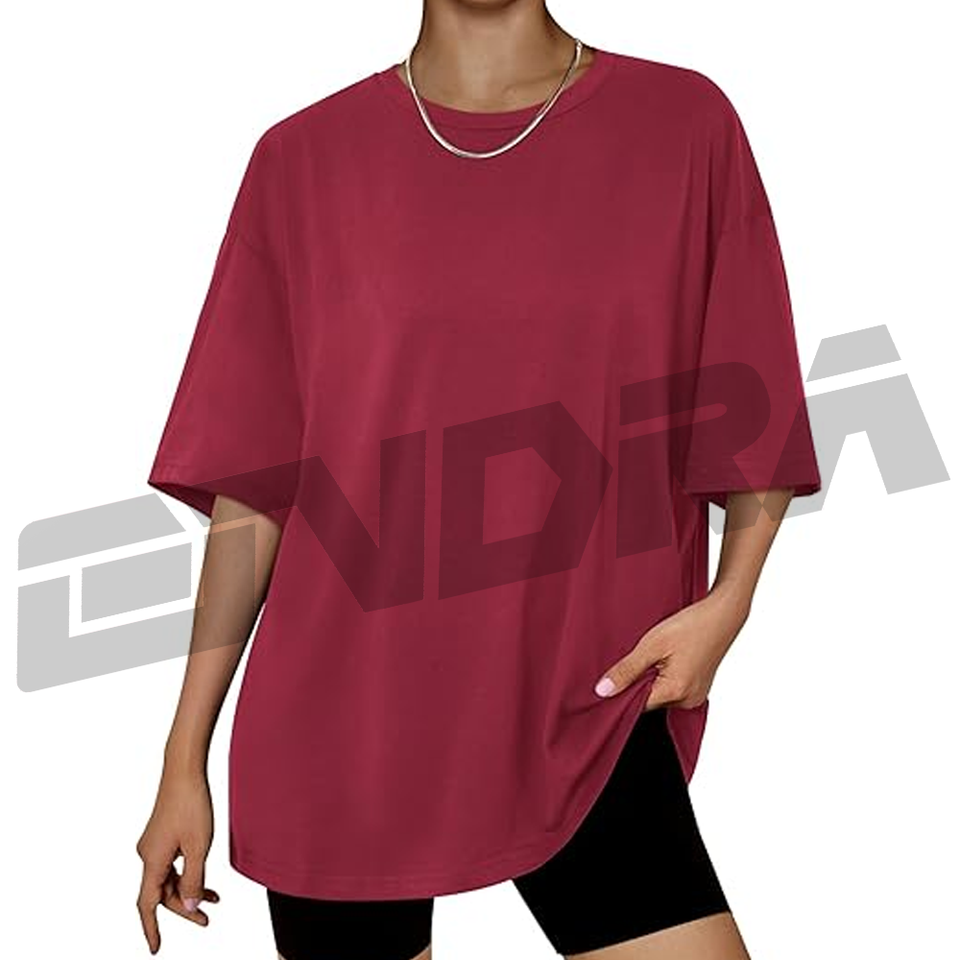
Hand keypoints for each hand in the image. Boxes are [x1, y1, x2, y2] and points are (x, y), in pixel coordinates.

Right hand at [135, 771, 219, 953]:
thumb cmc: (191, 804)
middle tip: (207, 919)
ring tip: (214, 899)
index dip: (152, 928)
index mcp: (152, 860)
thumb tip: (190, 906)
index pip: (147, 905)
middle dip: (184, 907)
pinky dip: (187, 873)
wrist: (184, 770)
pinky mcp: (162, 835)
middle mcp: (147, 854)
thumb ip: (194, 878)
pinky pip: (171, 864)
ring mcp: (153, 844)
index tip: (156, 948)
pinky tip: (204, 877)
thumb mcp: (199, 846)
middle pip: (162, 893)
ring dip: (188, 890)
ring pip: (168, 878)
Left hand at [594, 588, 749, 710]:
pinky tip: (667, 658)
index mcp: (676, 693)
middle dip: (638, 683)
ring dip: (652, 679)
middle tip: (640, 657)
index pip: (636, 706)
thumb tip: (603, 691)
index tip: (613, 677)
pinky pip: (673, 689)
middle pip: (649, 701)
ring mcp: (696, 696)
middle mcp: (688, 701)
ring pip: (661, 694)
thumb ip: (626, 670)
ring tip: (657, 655)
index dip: (622, 692)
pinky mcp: (700, 689)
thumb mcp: (651, 645)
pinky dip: (665, 677)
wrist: (723, 614)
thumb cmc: (691, 626)